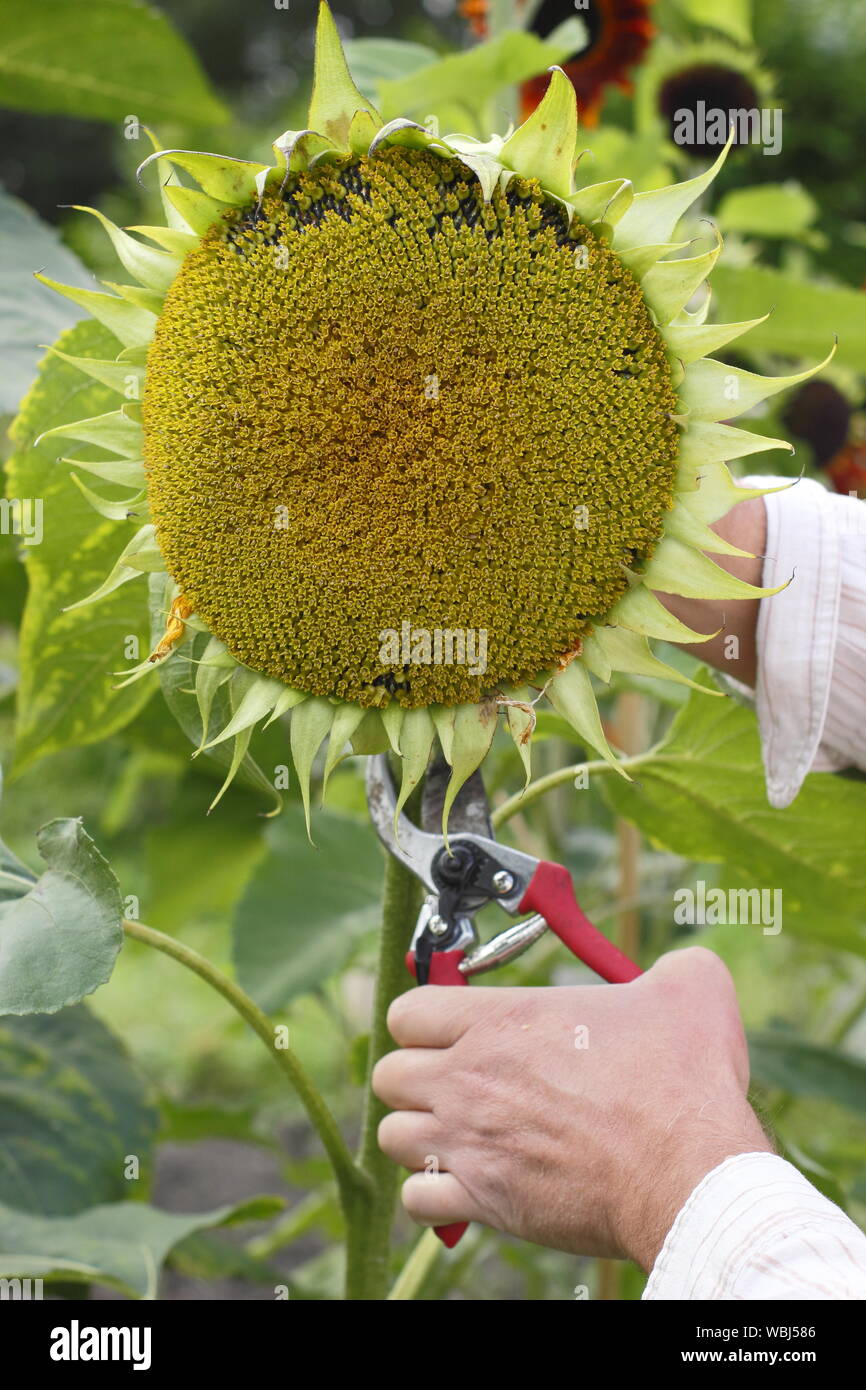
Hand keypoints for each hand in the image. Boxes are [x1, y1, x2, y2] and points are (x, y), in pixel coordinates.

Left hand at [372, 946, 771, 1268]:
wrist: (688, 1175)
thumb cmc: (683, 1083)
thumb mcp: (688, 989)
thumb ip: (672, 966)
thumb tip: (681, 967)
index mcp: (502, 1020)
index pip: (408, 1010)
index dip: (424, 1018)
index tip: (450, 1030)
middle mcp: (469, 1077)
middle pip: (388, 1073)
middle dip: (415, 1077)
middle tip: (455, 1083)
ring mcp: (470, 1141)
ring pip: (394, 1135)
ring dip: (421, 1134)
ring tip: (459, 1135)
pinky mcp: (483, 1201)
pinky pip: (417, 1197)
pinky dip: (434, 1193)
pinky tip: (468, 1184)